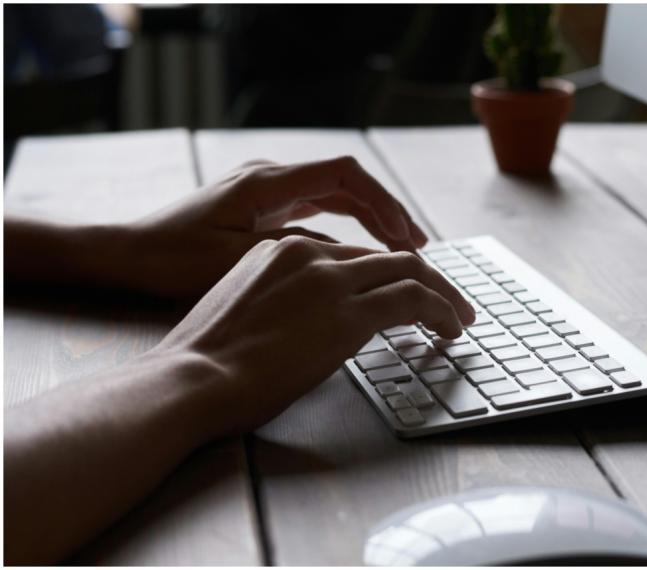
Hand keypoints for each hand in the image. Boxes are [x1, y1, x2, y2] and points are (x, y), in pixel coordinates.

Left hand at [120, 156, 427, 296]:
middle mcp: (271, 178)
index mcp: (267, 182)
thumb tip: (355, 260)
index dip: (383, 202)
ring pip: (334, 198)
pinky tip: (360, 256)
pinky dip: (345, 231)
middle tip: (418, 247)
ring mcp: (266, 192)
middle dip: (386, 213)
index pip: (345, 175)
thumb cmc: (173, 259)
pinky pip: (316, 212)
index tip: (407, 236)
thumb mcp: (239, 260)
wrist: (127, 255)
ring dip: (370, 221)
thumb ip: (299, 253)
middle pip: (347, 185)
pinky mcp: (262, 210)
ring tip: (402, 250)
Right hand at [154, 236, 475, 435]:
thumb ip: (280, 302)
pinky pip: (413, 299)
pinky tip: (450, 328)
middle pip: (386, 258)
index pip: (350, 257)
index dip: (383, 275)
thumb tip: (310, 324)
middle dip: (425, 279)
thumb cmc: (205, 362)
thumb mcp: (242, 312)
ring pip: (409, 271)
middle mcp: (307, 253)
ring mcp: (329, 277)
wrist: (191, 378)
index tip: (402, 294)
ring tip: (459, 318)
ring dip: (442, 294)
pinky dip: (441, 309)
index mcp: (278, 249)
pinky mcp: (348, 310)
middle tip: (449, 303)